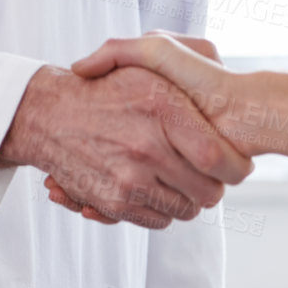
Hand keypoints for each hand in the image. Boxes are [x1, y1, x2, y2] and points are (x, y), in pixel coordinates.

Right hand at [43, 33, 247, 221]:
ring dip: (187, 198)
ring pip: (185, 209)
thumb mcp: (148, 67)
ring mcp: (128, 177)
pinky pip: (158, 220)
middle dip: (213, 186)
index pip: (216, 156)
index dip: (235, 167)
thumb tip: (232, 109)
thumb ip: (189, 85)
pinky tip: (155, 187)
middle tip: (208, 174)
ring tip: (178, 178)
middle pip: (207, 191)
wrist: (49, 114)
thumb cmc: (106, 88)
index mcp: (161, 107)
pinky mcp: (113, 201)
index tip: (238, 166)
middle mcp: (146, 145)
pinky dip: (162, 210)